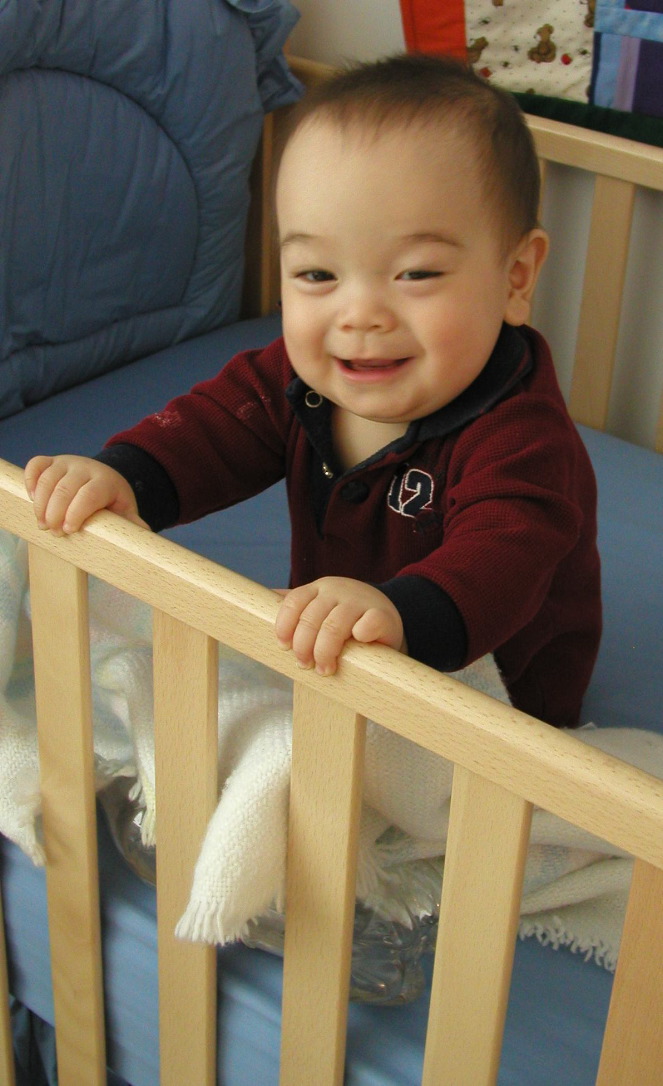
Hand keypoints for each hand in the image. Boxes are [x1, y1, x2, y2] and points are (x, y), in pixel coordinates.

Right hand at [25, 454, 147, 534]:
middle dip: (55, 512)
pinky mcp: (51, 461)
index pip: (90, 494)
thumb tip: (142, 535)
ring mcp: (66, 462)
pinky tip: (31, 499)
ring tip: (42, 523)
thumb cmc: (112, 501)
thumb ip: (132, 523)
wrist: (102, 479)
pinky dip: (30, 481)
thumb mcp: (125, 511)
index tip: (69, 530)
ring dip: (40, 504)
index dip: (76, 512)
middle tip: (54, 532)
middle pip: (65, 488)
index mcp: (106, 480)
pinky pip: (36, 465)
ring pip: (47, 479)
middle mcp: (85, 467)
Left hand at [275, 577, 404, 675]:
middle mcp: (338, 591)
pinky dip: (361, 633)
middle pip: (311, 618)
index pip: (293, 602)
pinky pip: (369, 623)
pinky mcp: (383, 616)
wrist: (387, 617)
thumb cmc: (346, 618)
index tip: (283, 647)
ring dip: (325, 651)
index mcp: (319, 589)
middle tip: (305, 666)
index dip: (284, 626)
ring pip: (334, 625)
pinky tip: (357, 642)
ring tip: (325, 669)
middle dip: (304, 646)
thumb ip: (295, 607)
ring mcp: (361, 602)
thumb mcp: (319, 608)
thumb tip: (262, 602)